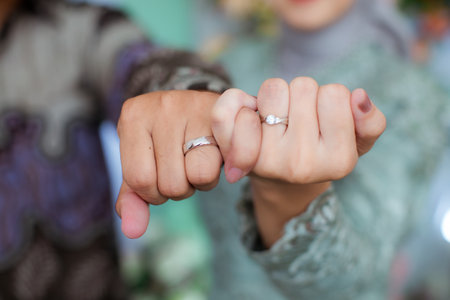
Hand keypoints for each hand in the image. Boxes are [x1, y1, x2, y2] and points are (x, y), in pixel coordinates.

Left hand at [116, 90, 222, 238]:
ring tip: (198, 160)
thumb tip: (132, 231)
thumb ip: (134, 197)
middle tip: (182, 166)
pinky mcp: (225, 118)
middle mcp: (162, 105)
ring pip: (197, 177)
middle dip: (177, 188)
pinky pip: (223, 165)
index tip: (159, 175)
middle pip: (169, 183)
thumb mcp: (144, 165)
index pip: (139, 179)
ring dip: (199, 182)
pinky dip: (220, 173)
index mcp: (133, 116)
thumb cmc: (168, 142)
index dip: (152, 191)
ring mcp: (194, 107)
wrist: (206, 111)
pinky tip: (216, 156)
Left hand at [212, 77, 385, 245]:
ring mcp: (268, 159)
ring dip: (276, 97)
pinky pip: (230, 107)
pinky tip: (249, 114)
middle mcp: (302, 163)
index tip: (323, 118)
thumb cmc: (321, 154)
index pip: (336, 93)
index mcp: (338, 160)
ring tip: (279, 119)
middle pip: (304, 86)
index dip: (329, 98)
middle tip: (299, 119)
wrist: (282, 183)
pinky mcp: (239, 152)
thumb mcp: (355, 143)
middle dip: (302, 96)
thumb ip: (370, 123)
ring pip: (273, 89)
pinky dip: (236, 102)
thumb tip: (359, 97)